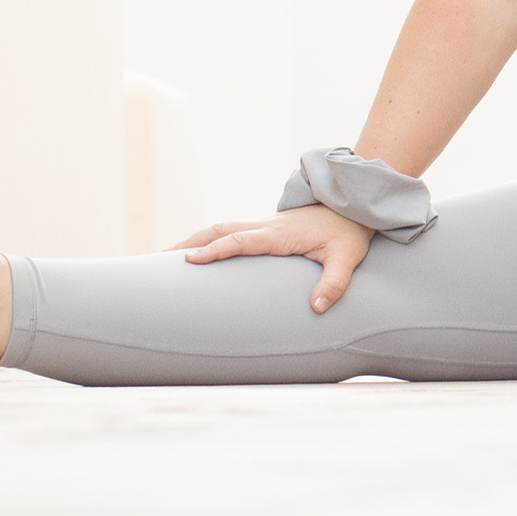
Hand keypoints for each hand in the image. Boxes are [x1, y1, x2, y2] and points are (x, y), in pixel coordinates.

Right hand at [170, 204, 374, 313]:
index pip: (241, 240)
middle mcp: (267, 226)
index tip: (190, 260)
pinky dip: (212, 238)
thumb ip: (333, 283)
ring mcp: (266, 225)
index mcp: (280, 234)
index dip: (215, 249)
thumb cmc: (349, 234)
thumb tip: (316, 308)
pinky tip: (202, 251)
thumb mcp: (346, 259)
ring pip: (224, 226)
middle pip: (222, 228)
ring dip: (198, 238)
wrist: (354, 207)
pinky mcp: (268, 229)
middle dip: (192, 242)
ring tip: (170, 256)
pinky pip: (233, 231)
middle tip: (162, 259)